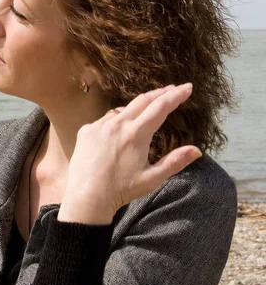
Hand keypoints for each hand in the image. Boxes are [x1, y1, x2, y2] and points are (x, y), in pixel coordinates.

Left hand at [58, 83, 201, 224]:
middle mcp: (117, 124)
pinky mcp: (86, 130)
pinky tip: (120, 129)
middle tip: (172, 88)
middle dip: (160, 93)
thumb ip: (175, 162)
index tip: (187, 87)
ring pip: (122, 110)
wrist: (86, 197)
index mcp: (136, 134)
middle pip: (142, 100)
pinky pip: (105, 120)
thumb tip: (197, 150)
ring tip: (147, 109)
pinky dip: (116, 121)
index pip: (160, 108)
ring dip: (137, 108)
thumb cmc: (121, 190)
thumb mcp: (152, 178)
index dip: (176, 96)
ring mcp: (99, 125)